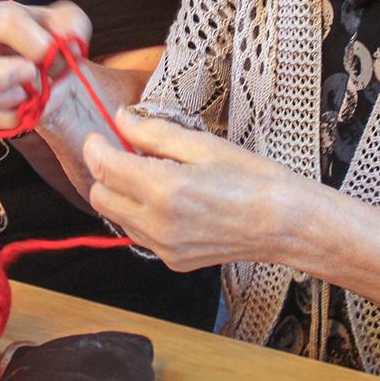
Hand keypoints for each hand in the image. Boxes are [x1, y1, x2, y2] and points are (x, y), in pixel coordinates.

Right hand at [0, 1, 91, 131]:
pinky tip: (35, 104)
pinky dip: (23, 116)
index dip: (35, 43)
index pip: (4, 22)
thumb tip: (67, 44)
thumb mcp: (71, 24)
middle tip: (30, 75)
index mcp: (0, 17)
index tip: (55, 55)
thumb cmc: (56, 39)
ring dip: (24, 99)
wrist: (55, 67)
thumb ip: (73, 25)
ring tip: (43, 90)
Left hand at [83, 109, 297, 270]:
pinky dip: (141, 214)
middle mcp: (158, 225)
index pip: (106, 168)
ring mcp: (164, 248)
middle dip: (105, 172)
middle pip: (101, 197)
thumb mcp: (202, 144)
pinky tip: (168, 199)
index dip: (95, 148)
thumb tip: (121, 119)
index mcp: (165, 189)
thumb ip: (154, 133)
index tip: (98, 135)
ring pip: (116, 219)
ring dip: (122, 194)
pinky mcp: (173, 261)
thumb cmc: (251, 178)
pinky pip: (139, 235)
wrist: (284, 223)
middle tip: (125, 152)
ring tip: (152, 174)